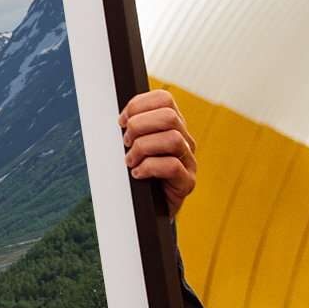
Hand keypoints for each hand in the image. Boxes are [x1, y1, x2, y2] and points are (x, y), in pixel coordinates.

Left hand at [118, 89, 196, 217]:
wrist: (149, 209)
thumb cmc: (139, 174)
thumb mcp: (134, 146)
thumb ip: (132, 129)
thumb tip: (119, 118)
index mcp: (172, 126)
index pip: (163, 99)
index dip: (138, 105)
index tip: (121, 121)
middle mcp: (185, 140)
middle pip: (169, 116)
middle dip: (139, 126)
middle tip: (126, 143)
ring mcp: (189, 161)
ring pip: (172, 139)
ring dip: (143, 148)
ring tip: (130, 161)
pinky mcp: (187, 182)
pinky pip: (172, 166)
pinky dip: (148, 168)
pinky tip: (137, 174)